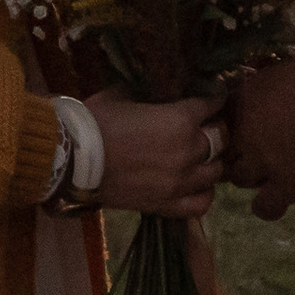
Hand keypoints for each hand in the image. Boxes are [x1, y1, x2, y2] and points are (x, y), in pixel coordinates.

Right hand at [82, 88, 228, 217]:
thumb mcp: (125, 94)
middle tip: (207, 125)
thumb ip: (150, 93)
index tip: (214, 94)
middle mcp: (188, 150)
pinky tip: (197, 185)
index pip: (212, 103)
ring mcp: (180, 181)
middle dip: (217, 128)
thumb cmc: (96, 120)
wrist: (73, 160)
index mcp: (180, 118)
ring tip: (203, 156)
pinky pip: (201, 203)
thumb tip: (161, 89)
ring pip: (216, 171)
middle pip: (221, 138)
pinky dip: (204, 193)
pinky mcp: (167, 204)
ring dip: (212, 160)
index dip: (215, 96)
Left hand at [226, 56, 294, 220]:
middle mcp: (244, 130)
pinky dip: (268, 205)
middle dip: (240, 151)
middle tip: (261, 150)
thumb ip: (267, 82)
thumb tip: (265, 86)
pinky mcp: (285, 184)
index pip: (221, 117)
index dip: (233, 124)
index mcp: (243, 97)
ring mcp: (261, 160)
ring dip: (253, 175)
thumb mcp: (286, 69)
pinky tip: (276, 200)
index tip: (246, 126)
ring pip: (240, 177)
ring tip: (273, 172)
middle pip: (226, 149)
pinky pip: (265, 206)